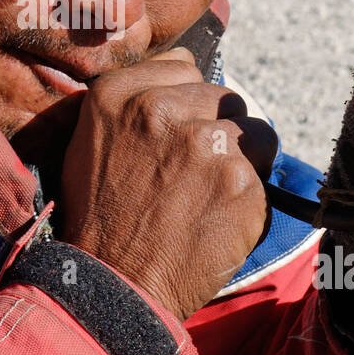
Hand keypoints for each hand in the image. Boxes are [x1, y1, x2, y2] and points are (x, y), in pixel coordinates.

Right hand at [60, 47, 277, 320]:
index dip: (188, 103)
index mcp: (117, 93)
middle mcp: (160, 108)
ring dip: (242, 160)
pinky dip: (249, 199)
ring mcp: (203, 142)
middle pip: (224, 97)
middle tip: (193, 172)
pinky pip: (264, 176)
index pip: (185, 68)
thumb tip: (185, 70)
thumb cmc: (100, 219)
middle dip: (218, 130)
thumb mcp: (89, 142)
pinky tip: (218, 220)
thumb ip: (132, 100)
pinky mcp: (238, 181)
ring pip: (255, 132)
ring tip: (209, 196)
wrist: (114, 287)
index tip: (177, 132)